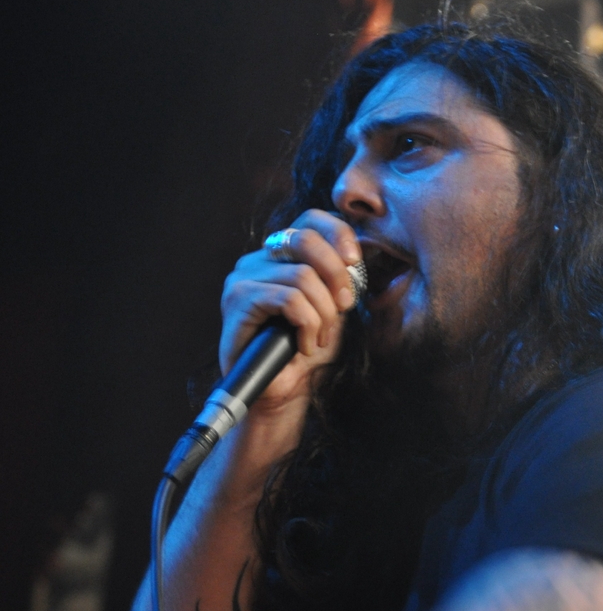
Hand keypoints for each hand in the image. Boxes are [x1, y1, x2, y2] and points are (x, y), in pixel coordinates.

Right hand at [219, 209, 361, 413]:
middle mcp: (258, 260)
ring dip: (323, 312)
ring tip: (320, 337)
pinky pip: (289, 299)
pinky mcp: (238, 301)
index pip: (310, 220)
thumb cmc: (306, 348)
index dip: (338, 233)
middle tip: (345, 305)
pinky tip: (306, 345)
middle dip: (337, 273)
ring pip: (302, 276)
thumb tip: (356, 256)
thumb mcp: (332, 305)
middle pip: (306, 239)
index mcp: (281, 256)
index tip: (356, 261)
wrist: (281, 390)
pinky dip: (307, 324)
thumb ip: (339, 277)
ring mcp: (244, 278)